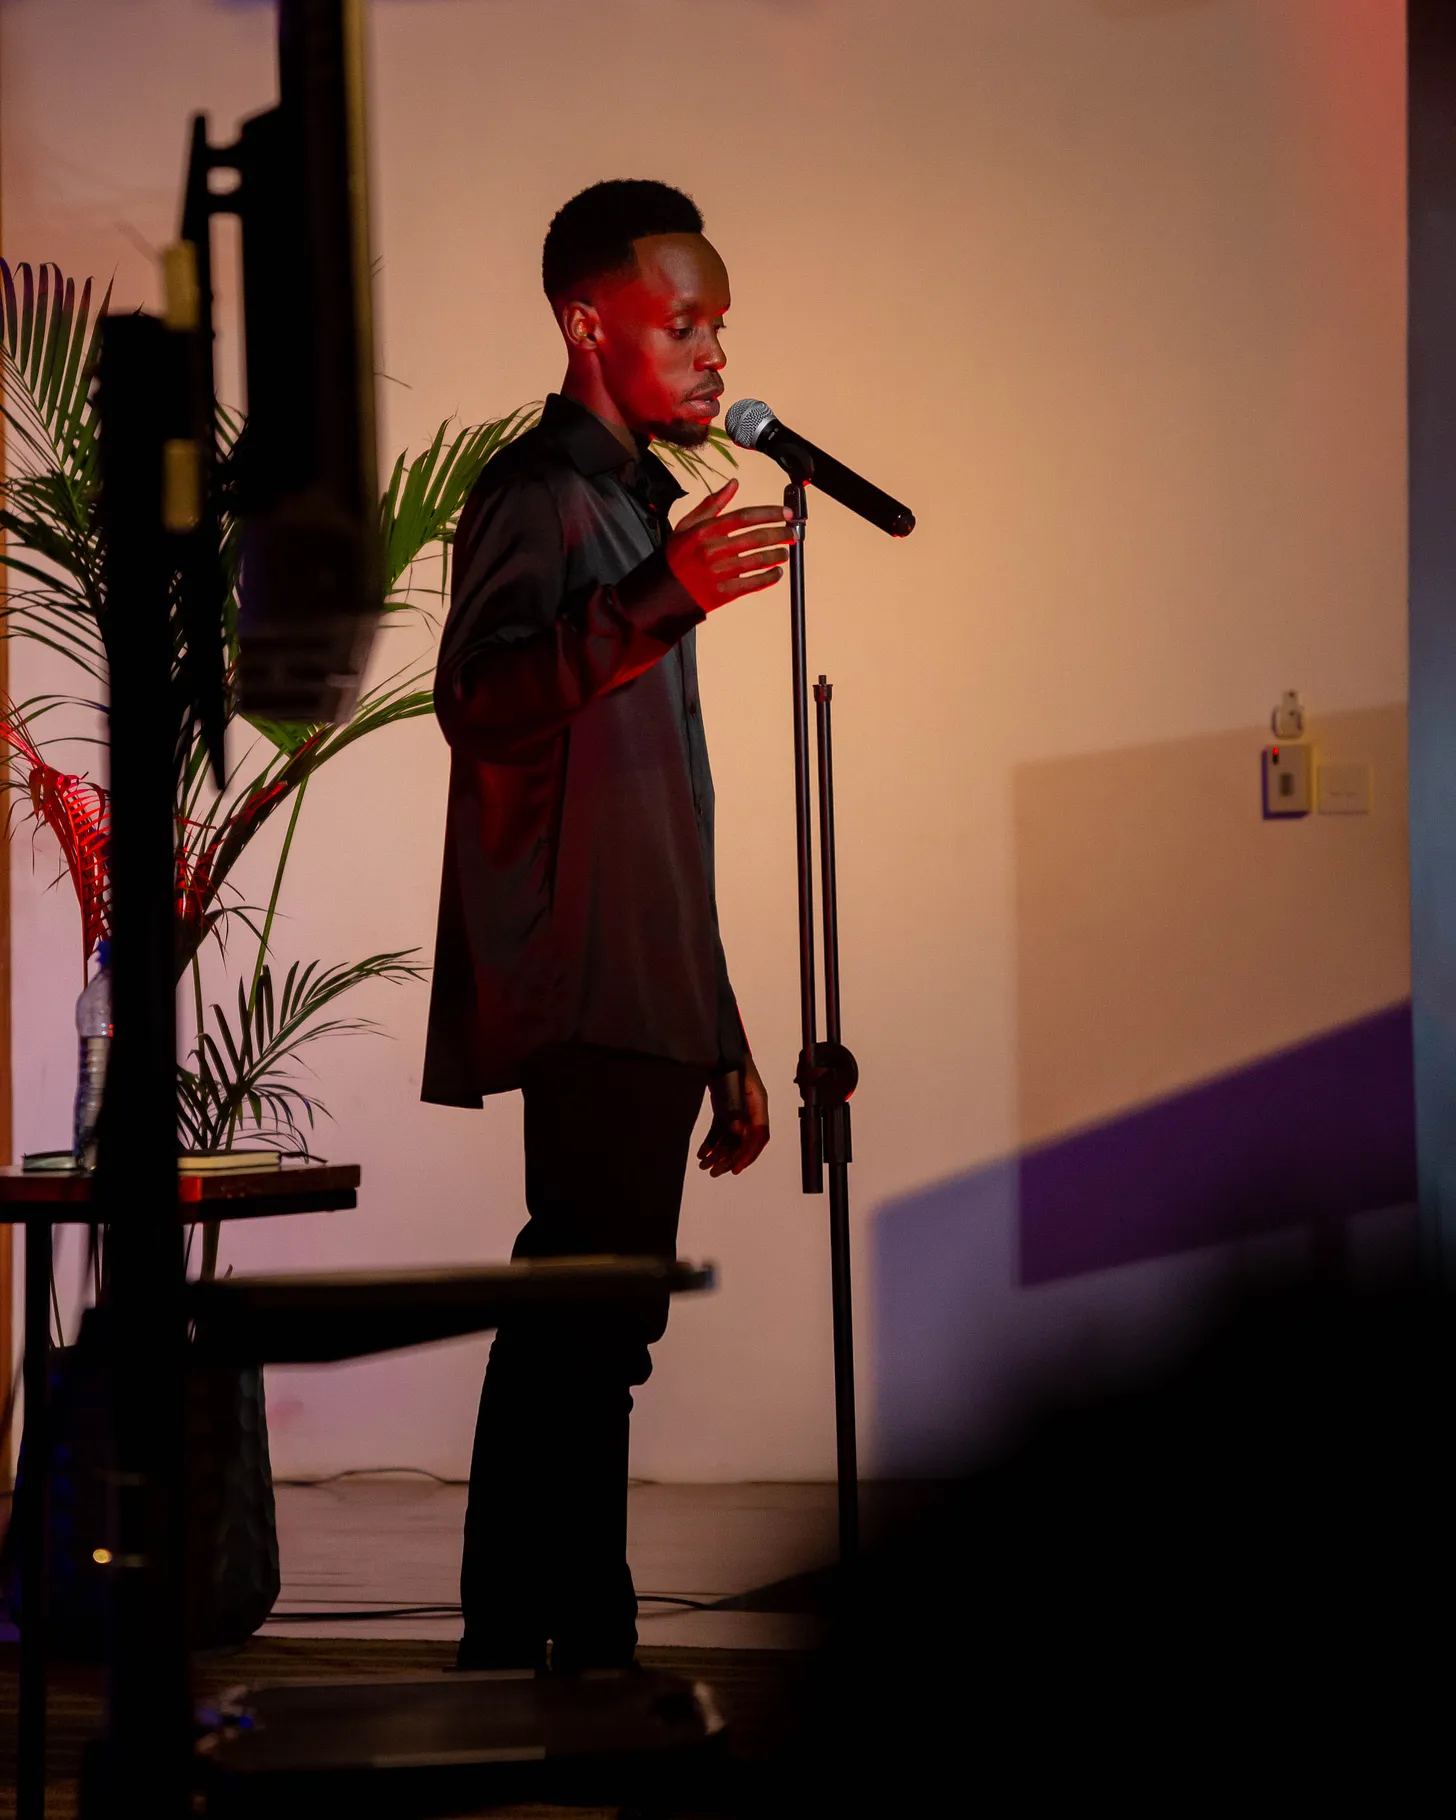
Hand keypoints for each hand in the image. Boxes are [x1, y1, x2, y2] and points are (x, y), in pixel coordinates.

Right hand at [666, 480, 791, 613]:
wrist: (661, 593)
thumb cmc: (676, 558)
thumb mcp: (687, 526)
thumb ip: (712, 504)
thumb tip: (733, 484)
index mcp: (705, 531)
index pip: (745, 517)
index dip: (770, 513)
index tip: (786, 513)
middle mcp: (713, 550)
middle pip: (756, 537)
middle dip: (780, 534)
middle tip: (792, 533)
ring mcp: (719, 572)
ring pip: (758, 560)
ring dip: (777, 555)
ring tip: (785, 552)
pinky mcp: (723, 593)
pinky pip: (753, 583)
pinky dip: (769, 578)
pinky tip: (776, 573)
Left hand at [697, 1055, 770, 1176]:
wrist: (715, 1044)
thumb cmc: (728, 1059)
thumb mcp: (733, 1083)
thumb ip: (735, 1108)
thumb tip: (737, 1132)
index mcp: (758, 1104)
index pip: (759, 1136)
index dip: (748, 1154)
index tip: (735, 1169)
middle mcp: (750, 1110)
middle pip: (744, 1140)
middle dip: (730, 1158)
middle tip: (714, 1172)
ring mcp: (737, 1109)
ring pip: (731, 1138)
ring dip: (719, 1153)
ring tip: (704, 1165)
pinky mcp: (724, 1107)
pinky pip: (720, 1130)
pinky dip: (712, 1142)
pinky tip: (701, 1153)